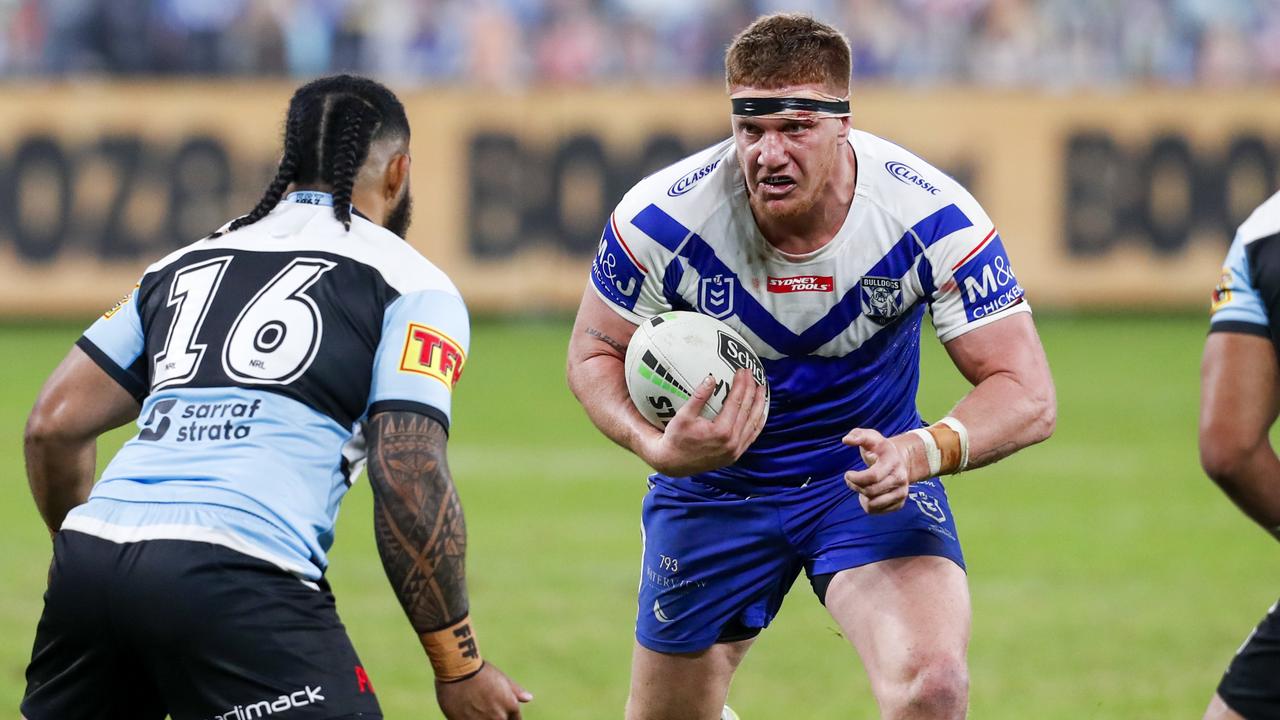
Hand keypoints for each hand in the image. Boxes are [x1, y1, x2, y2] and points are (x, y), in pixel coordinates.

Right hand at [435, 662, 531, 719]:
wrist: (458, 671)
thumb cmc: (480, 671)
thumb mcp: (501, 678)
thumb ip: (515, 691)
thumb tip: (528, 698)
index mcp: (511, 706)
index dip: (508, 716)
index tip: (498, 709)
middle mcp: (499, 717)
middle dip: (494, 716)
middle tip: (483, 704)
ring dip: (482, 717)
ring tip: (474, 707)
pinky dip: (471, 719)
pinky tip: (466, 711)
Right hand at [642, 369, 767, 475]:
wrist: (673, 463)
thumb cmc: (676, 438)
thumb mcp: (683, 416)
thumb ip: (698, 397)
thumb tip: (711, 378)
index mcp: (722, 431)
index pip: (736, 402)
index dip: (741, 384)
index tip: (742, 371)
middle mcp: (732, 442)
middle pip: (747, 410)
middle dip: (751, 390)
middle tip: (752, 374)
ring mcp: (736, 450)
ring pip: (754, 424)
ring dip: (758, 405)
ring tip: (761, 389)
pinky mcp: (735, 455)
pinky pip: (751, 436)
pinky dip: (757, 422)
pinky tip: (760, 412)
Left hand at [842, 428, 910, 513]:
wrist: (901, 460)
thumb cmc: (880, 449)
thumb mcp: (870, 437)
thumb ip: (857, 435)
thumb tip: (846, 440)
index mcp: (892, 461)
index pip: (872, 477)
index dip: (856, 478)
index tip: (847, 474)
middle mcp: (900, 478)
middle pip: (871, 491)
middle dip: (855, 486)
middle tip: (851, 479)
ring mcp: (902, 492)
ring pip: (873, 504)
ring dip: (861, 496)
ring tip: (861, 487)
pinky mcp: (899, 503)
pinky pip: (877, 511)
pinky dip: (868, 505)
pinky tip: (869, 494)